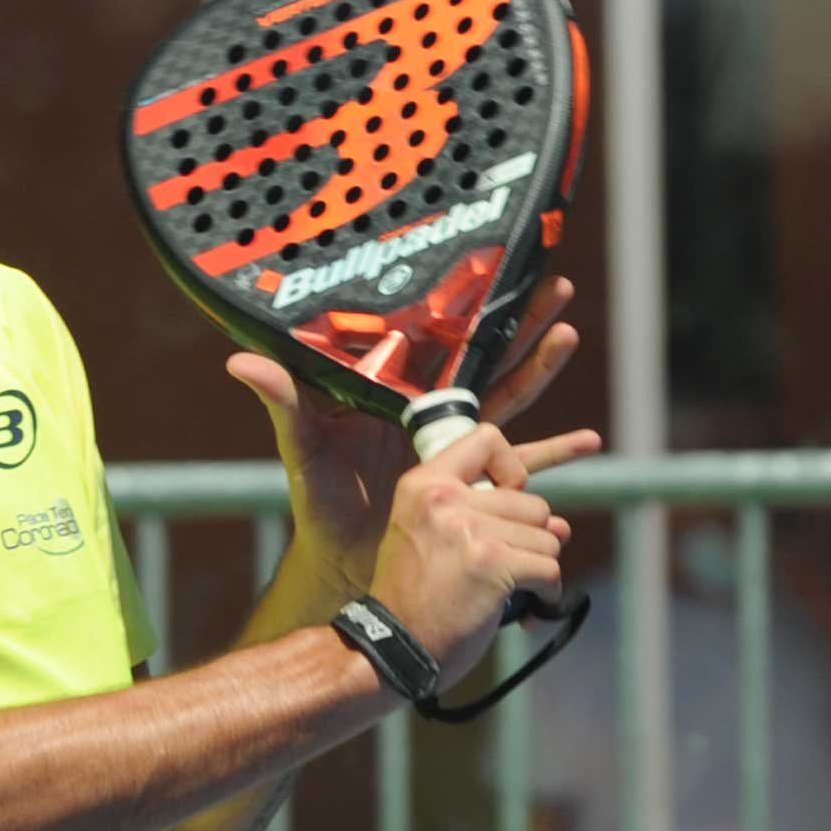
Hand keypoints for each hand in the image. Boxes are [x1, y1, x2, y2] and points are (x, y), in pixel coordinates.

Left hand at [226, 272, 587, 566]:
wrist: (345, 563)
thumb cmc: (319, 502)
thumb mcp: (301, 447)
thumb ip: (284, 402)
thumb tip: (240, 362)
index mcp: (398, 390)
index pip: (439, 336)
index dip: (467, 303)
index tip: (496, 267)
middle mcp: (433, 409)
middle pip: (485, 354)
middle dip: (520, 320)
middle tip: (555, 282)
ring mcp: (459, 445)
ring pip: (509, 396)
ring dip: (540, 368)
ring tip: (569, 335)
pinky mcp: (477, 483)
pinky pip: (524, 463)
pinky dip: (556, 454)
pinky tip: (590, 442)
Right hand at [365, 422, 598, 680]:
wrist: (391, 649)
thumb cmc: (413, 599)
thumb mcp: (427, 537)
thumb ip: (486, 518)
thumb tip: (562, 525)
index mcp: (423, 484)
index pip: (488, 440)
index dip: (512, 469)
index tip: (506, 498)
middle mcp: (445, 499)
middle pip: (531, 501)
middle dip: (528, 540)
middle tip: (502, 569)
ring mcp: (469, 530)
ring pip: (548, 536)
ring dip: (538, 568)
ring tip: (508, 589)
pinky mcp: (492, 563)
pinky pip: (549, 568)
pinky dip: (547, 594)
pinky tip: (527, 609)